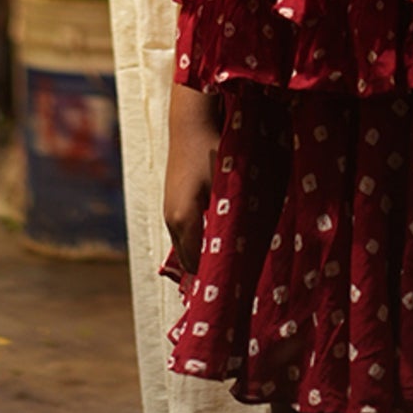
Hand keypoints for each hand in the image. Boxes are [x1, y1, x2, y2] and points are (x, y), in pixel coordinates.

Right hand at [164, 84, 221, 273]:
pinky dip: (198, 240)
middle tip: (235, 282)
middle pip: (189, 260)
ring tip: (228, 264)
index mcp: (184, 221)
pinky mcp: (173, 202)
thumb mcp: (228, 187)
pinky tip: (216, 238)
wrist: (191, 122)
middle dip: (209, 271)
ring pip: (186, 246)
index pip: (197, 265)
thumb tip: (244, 249)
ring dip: (203, 255)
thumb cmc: (213, 151)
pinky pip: (185, 233)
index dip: (214, 279)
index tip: (234, 290)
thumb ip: (231, 220)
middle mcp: (171, 221)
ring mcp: (169, 211)